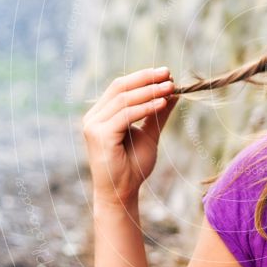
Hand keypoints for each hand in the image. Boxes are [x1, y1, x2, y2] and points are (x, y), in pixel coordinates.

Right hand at [82, 67, 178, 206]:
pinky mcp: (100, 136)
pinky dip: (146, 107)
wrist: (122, 193)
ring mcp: (94, 126)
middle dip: (146, 79)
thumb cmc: (133, 166)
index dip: (143, 77)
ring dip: (150, 91)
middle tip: (169, 74)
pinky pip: (126, 115)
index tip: (166, 73)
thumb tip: (173, 91)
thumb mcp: (150, 134)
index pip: (121, 87)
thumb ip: (158, 113)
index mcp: (102, 114)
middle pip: (120, 88)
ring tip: (170, 87)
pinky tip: (162, 103)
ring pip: (124, 100)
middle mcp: (93, 117)